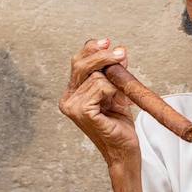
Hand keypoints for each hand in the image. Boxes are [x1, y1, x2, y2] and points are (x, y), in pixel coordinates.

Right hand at [59, 38, 139, 165]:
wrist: (124, 150)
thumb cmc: (119, 123)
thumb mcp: (116, 91)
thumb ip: (113, 71)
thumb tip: (118, 49)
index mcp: (72, 93)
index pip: (77, 62)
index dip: (91, 49)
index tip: (108, 42)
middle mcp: (67, 99)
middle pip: (81, 64)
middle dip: (103, 55)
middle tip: (122, 54)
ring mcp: (72, 107)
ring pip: (97, 76)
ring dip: (116, 82)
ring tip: (123, 98)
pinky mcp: (82, 112)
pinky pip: (101, 86)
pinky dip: (115, 91)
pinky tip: (120, 103)